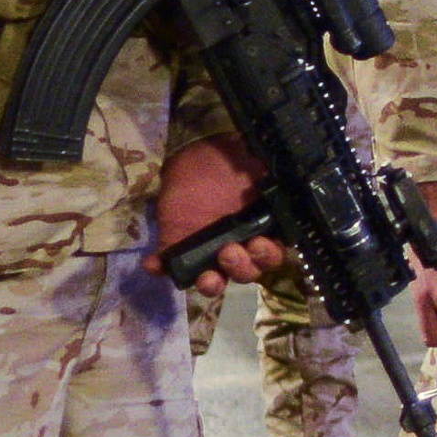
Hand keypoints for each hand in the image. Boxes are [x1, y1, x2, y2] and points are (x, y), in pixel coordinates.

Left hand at [153, 135, 288, 286]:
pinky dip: (161, 268)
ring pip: (213, 281)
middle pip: (245, 274)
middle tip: (228, 252)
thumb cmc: (230, 163)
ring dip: (211, 284)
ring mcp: (205, 251)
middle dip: (240, 269)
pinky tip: (155, 263)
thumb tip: (281, 185)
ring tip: (206, 276)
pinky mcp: (176, 248)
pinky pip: (169, 267)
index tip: (257, 244)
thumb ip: (269, 183)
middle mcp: (236, 247)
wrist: (196, 152)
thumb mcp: (253, 169)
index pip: (269, 257)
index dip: (266, 258)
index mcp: (259, 232)